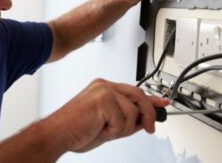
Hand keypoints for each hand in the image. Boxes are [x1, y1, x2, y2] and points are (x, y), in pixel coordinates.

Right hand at [44, 78, 168, 152]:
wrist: (58, 135)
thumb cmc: (76, 131)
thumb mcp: (109, 126)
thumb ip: (127, 119)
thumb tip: (145, 120)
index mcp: (103, 89)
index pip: (133, 91)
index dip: (150, 99)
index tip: (163, 103)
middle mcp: (104, 85)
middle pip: (138, 96)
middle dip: (147, 116)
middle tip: (149, 128)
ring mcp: (104, 90)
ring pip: (132, 113)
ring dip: (121, 129)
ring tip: (102, 130)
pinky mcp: (104, 99)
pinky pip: (124, 119)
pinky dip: (114, 131)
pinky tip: (99, 129)